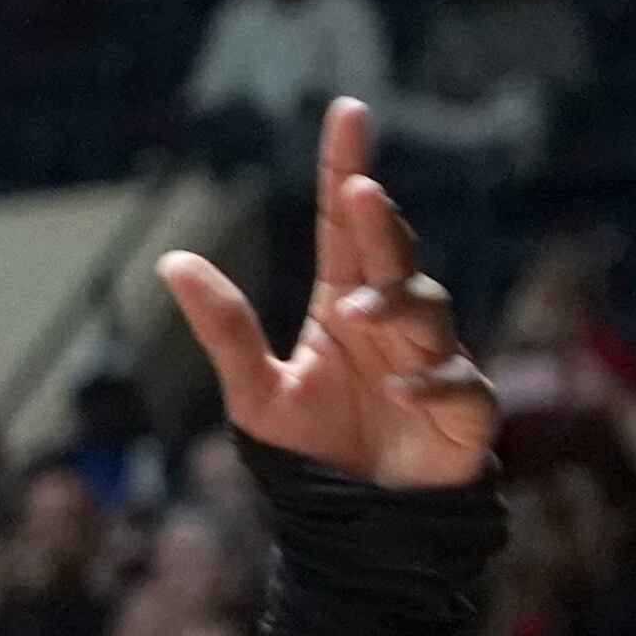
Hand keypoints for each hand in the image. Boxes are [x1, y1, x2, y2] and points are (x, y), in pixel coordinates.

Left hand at [157, 98, 496, 491]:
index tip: (347, 111)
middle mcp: (391, 321)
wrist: (359, 524)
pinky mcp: (463, 408)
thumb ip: (224, 330)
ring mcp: (433, 358)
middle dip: (380, 223)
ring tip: (358, 314)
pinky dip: (430, 381)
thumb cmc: (311, 451)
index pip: (343, 225)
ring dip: (395, 307)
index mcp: (344, 305)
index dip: (344, 169)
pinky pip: (454, 383)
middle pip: (389, 255)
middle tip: (362, 189)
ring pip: (425, 311)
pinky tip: (400, 388)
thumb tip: (171, 260)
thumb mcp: (254, 393)